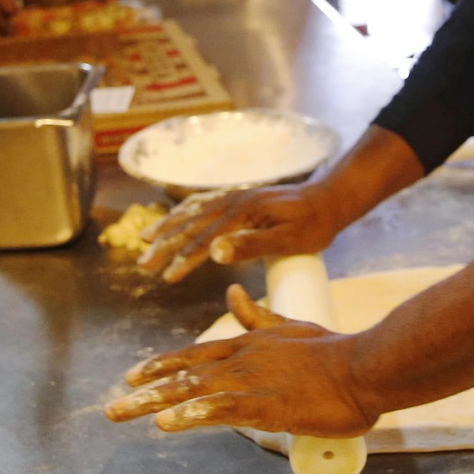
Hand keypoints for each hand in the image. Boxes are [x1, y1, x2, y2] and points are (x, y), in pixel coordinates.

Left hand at [103, 284, 378, 436]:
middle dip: (144, 391)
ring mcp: (251, 381)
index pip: (194, 354)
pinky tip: (166, 425)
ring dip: (152, 405)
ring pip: (191, 392)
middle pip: (182, 375)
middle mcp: (241, 359)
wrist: (364, 365)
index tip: (134, 375)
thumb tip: (233, 294)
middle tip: (112, 407)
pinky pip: (219, 410)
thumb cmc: (333, 350)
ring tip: (121, 414)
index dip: (162, 365)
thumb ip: (259, 315)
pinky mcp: (265, 405)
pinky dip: (190, 416)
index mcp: (248, 344)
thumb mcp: (290, 325)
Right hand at [137, 184, 340, 282]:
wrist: (331, 199)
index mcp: (242, 214)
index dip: (183, 260)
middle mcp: (233, 201)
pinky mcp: (240, 197)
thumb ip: (251, 246)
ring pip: (192, 211)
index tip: (166, 277)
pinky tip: (176, 216)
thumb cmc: (314, 225)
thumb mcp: (288, 240)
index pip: (203, 241)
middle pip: (190, 224)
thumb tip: (214, 252)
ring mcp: (235, 197)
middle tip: (143, 264)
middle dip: (165, 244)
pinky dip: (184, 210)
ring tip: (144, 238)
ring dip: (168, 226)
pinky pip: (204, 202)